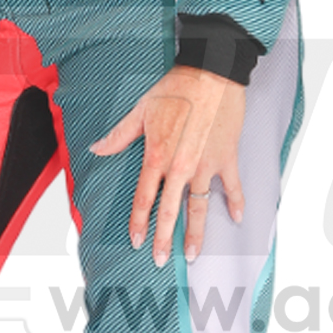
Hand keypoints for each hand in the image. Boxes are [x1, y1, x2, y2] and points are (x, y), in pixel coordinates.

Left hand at [91, 65, 247, 268]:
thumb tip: (96, 148)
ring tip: (192, 254)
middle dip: (164, 240)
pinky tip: (237, 219)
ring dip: (196, 233)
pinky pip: (232, 186)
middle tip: (160, 260)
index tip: (137, 242)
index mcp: (157, 157)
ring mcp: (205, 165)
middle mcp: (180, 167)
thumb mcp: (140, 111)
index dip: (140, 223)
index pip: (145, 199)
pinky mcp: (226, 157)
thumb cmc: (176, 89)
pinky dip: (236, 202)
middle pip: (170, 212)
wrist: (211, 73)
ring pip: (200, 207)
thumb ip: (118, 136)